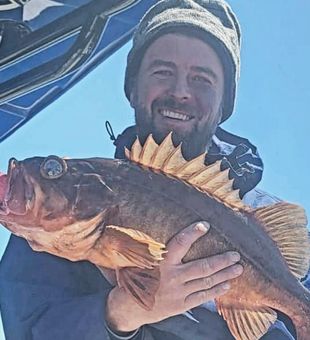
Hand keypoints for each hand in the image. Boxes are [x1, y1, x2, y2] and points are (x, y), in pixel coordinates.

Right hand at [105, 221, 242, 331]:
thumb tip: (167, 233)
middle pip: (202, 267)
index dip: (192, 233)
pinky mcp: (181, 304)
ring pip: (206, 282)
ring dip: (224, 274)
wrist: (130, 307)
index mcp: (161, 262)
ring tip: (238, 267)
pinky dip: (216, 290)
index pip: (179, 243)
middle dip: (221, 260)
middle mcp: (172, 277)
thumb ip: (155, 250)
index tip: (206, 225)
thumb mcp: (142, 261)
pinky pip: (203, 297)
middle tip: (236, 254)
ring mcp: (178, 292)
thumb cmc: (137, 278)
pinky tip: (227, 284)